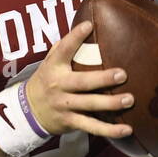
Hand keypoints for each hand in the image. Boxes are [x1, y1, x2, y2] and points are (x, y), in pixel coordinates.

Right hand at [25, 20, 134, 138]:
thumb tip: (87, 25)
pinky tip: (127, 129)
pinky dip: (110, 130)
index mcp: (54, 67)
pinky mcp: (70, 122)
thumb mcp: (49, 62)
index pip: (63, 50)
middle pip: (82, 82)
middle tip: (123, 74)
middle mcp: (59, 86)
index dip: (74, 37)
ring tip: (129, 99)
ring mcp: (65, 105)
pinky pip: (92, 126)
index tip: (88, 26)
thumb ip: (65, 47)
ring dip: (110, 103)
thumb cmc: (46, 80)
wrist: (28, 111)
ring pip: (89, 105)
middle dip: (103, 79)